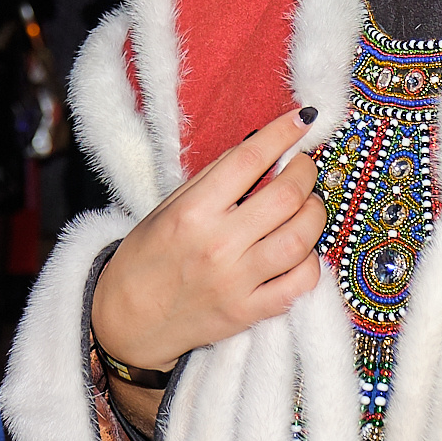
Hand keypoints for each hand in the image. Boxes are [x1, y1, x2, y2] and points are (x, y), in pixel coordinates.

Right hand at [92, 105, 325, 413]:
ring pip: (301, 238)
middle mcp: (217, 245)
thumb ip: (214, 179)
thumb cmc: (146, 258)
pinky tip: (301, 251)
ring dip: (314, 213)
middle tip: (302, 167)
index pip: (249, 160)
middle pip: (286, 196)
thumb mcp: (168, 207)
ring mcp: (236, 282)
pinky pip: (301, 284)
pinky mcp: (249, 312)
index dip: (282, 134)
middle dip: (305, 171)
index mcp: (192, 212)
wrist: (127, 321)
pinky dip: (311, 261)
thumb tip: (260, 147)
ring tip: (306, 207)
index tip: (301, 120)